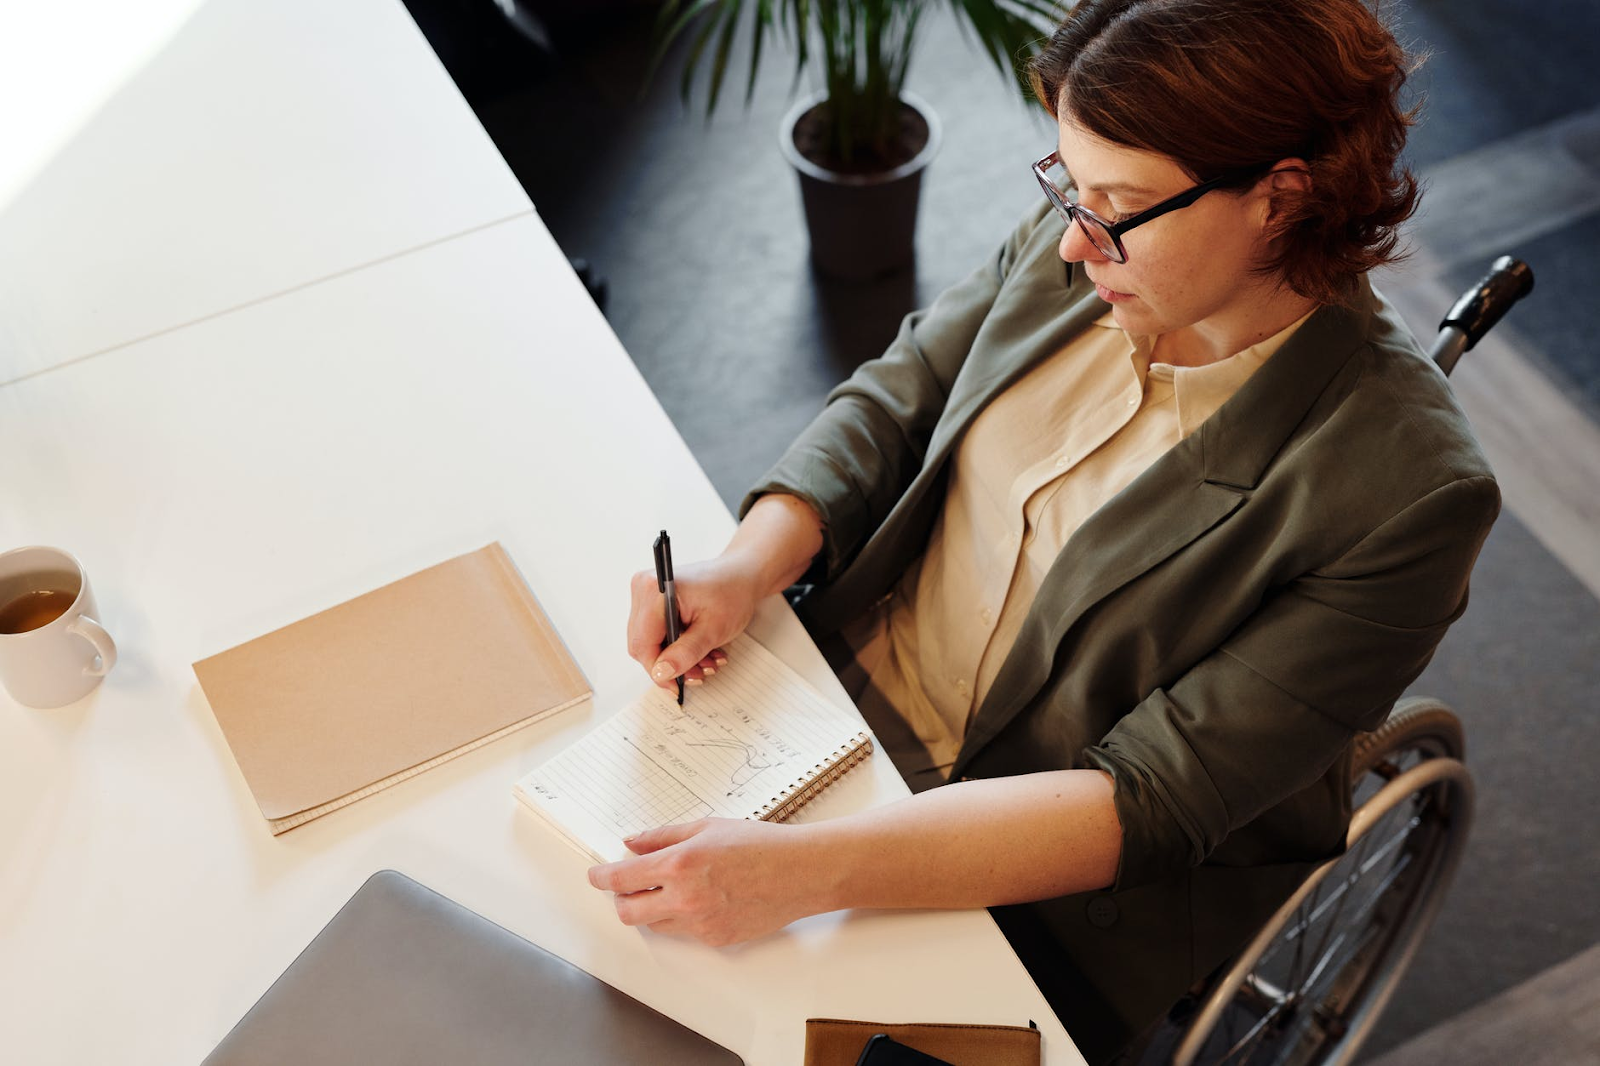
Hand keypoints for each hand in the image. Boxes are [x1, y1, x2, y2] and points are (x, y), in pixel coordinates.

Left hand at [587, 819, 825, 945]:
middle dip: (620, 899)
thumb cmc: (760, 844)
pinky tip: (701, 899)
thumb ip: (663, 836)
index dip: (601, 877)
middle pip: (627, 912)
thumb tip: (632, 843)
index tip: (596, 875)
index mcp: (679, 863)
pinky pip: (684, 933)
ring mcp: (700, 924)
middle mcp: (685, 898)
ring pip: (654, 925)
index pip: (621, 878)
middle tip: (628, 885)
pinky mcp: (715, 940)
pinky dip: (681, 917)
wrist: (800, 872)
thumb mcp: (707, 827)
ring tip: (670, 889)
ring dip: (651, 909)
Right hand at [626, 555, 759, 690]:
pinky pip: (657, 633)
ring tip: (706, 660)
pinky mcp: (653, 600)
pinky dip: (678, 646)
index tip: (676, 685)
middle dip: (671, 664)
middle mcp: (644, 588)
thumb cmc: (732, 592)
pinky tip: (700, 649)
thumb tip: (661, 673)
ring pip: (651, 641)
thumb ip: (685, 653)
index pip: (642, 643)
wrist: (741, 574)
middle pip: (643, 644)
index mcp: (655, 591)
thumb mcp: (713, 629)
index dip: (658, 670)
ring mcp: (647, 594)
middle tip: (698, 673)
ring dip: (678, 657)